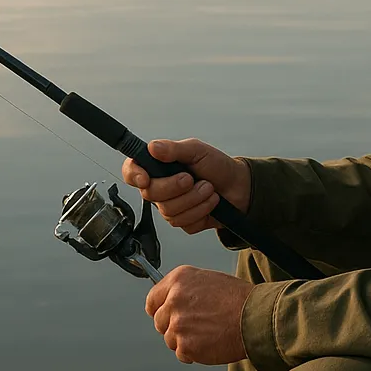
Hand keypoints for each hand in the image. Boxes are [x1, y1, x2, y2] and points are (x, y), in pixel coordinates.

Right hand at [122, 138, 250, 234]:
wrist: (239, 187)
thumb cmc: (217, 166)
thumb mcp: (197, 150)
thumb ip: (174, 149)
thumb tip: (152, 147)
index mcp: (159, 167)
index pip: (132, 171)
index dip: (133, 175)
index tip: (145, 178)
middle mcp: (161, 187)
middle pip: (151, 194)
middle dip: (175, 186)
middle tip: (192, 178)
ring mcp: (171, 206)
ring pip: (168, 211)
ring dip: (194, 198)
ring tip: (208, 188)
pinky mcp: (184, 222)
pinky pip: (184, 222)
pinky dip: (201, 210)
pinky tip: (211, 202)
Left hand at [145, 265, 251, 364]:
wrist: (254, 317)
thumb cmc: (237, 298)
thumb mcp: (207, 280)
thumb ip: (184, 290)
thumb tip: (171, 301)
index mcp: (178, 280)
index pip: (152, 299)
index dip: (158, 309)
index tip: (162, 315)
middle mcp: (173, 300)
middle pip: (160, 321)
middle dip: (174, 326)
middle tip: (195, 326)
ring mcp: (178, 324)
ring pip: (170, 339)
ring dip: (185, 340)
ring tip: (207, 333)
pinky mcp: (186, 346)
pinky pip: (182, 353)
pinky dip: (193, 353)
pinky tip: (210, 343)